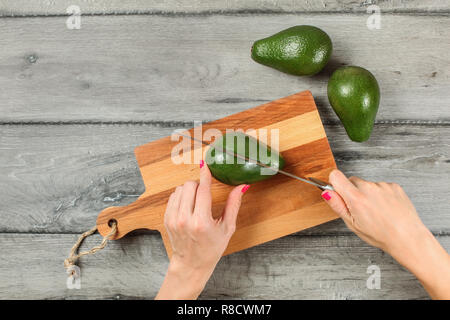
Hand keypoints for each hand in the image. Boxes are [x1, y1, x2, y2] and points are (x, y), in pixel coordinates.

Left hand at [156, 161, 248, 298]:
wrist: (191, 264)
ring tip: (196, 200)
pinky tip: (188, 205)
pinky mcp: (167, 219)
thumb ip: (233, 205)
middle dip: (198, 184)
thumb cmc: (212, 248)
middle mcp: (185, 220)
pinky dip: (181, 196)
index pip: (202, 190)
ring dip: (189, 189)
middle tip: (204, 191)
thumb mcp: (227, 228)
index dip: (205, 175)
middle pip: (189, 186)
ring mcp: (174, 220)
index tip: (205, 164)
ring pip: (179, 190)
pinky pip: (173, 197)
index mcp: (202, 222)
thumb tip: (241, 186)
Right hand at [322, 169, 449, 298]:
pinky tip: (385, 208)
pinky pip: (380, 186)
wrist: (408, 237)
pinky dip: (381, 195)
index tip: (338, 191)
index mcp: (356, 198)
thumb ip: (338, 206)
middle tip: (360, 209)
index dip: (335, 183)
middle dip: (353, 191)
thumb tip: (326, 193)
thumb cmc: (381, 235)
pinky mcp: (394, 186)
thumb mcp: (353, 225)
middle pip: (352, 181)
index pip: (336, 176)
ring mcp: (383, 186)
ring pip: (367, 184)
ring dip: (368, 194)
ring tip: (376, 211)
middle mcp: (369, 188)